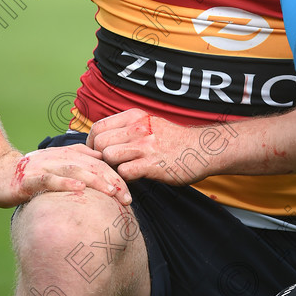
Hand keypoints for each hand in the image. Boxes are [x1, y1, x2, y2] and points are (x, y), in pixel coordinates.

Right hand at [0, 144, 131, 207]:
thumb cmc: (30, 173)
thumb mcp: (57, 168)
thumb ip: (77, 165)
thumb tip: (101, 170)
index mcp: (68, 155)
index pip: (98, 164)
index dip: (115, 176)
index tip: (130, 193)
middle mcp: (59, 157)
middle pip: (91, 166)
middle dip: (112, 181)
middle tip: (127, 198)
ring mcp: (45, 166)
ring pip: (75, 170)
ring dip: (95, 180)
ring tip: (112, 191)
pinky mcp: (29, 178)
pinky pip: (49, 179)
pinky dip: (65, 183)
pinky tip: (79, 189)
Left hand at [87, 108, 212, 184]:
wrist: (203, 148)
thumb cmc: (173, 140)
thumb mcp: (149, 124)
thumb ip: (127, 128)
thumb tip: (101, 139)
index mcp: (135, 116)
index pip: (98, 127)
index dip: (91, 143)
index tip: (96, 154)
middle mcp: (138, 128)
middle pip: (99, 143)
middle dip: (99, 158)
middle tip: (108, 167)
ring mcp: (145, 146)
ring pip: (108, 156)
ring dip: (111, 168)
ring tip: (121, 172)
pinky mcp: (152, 165)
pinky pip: (124, 172)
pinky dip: (125, 179)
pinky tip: (134, 178)